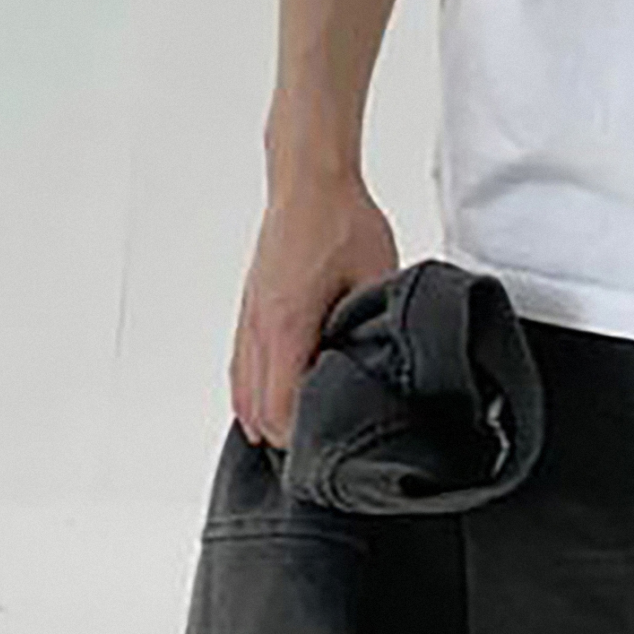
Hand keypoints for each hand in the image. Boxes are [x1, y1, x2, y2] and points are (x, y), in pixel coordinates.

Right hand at [229, 169, 399, 448]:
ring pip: (242, 391)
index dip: (301, 439)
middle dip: (285, 436)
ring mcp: (249, 319)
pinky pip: (240, 367)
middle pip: (255, 411)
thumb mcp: (377, 275)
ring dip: (267, 417)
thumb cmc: (341, 220)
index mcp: (287, 325)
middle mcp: (258, 328)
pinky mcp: (250, 310)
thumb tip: (392, 360)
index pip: (279, 408)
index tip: (329, 451)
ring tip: (302, 435)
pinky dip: (252, 393)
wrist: (309, 182)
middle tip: (322, 451)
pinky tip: (273, 403)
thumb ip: (377, 323)